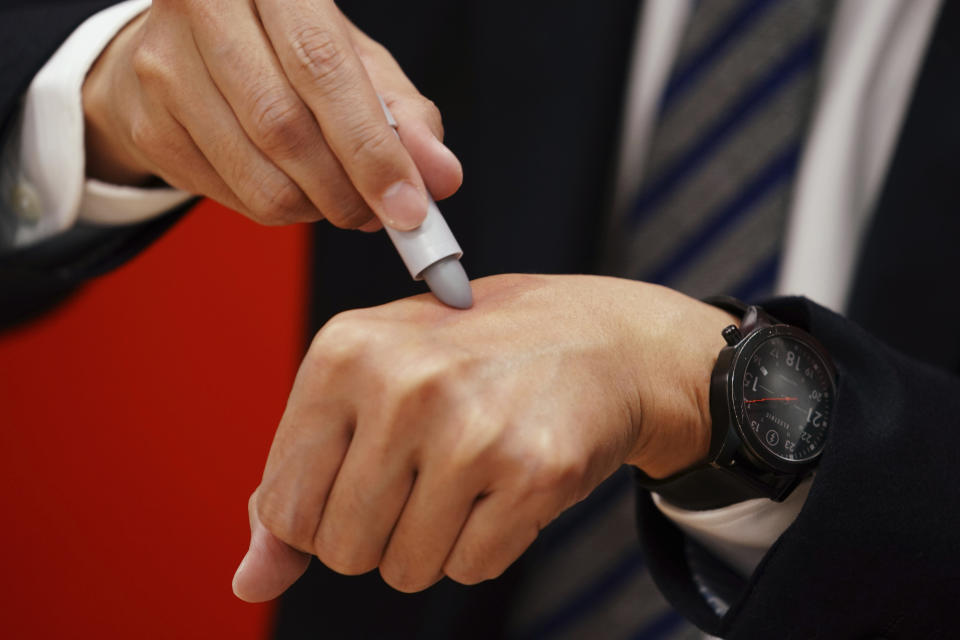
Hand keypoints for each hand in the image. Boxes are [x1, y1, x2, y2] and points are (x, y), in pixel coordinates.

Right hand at [82, 0, 461, 230]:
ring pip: (259, 175)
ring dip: (316, 208)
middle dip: (347, 190)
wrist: (188, 46)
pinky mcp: (149, 125)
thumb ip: (404, 114)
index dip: (371, 147)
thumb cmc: (285, 48)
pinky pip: (233, 198)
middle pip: (284, 126)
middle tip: (380, 215)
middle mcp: (205, 8)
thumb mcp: (356, 61)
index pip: (322, 68)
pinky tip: (291, 186)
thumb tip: (441, 176)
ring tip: (339, 198)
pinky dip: (278, 210)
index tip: (411, 207)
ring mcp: (165, 67)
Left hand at [231, 274, 735, 600]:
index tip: (367, 475)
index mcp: (345, 353)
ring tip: (468, 469)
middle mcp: (402, 384)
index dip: (321, 515)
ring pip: (405, 568)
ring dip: (433, 539)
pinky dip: (484, 541)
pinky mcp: (534, 471)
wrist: (593, 339)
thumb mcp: (368, 387)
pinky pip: (471, 567)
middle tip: (426, 468)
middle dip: (378, 531)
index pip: (284, 507)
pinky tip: (506, 480)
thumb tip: (251, 580)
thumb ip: (301, 480)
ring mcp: (471, 429)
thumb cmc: (468, 360)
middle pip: (341, 548)